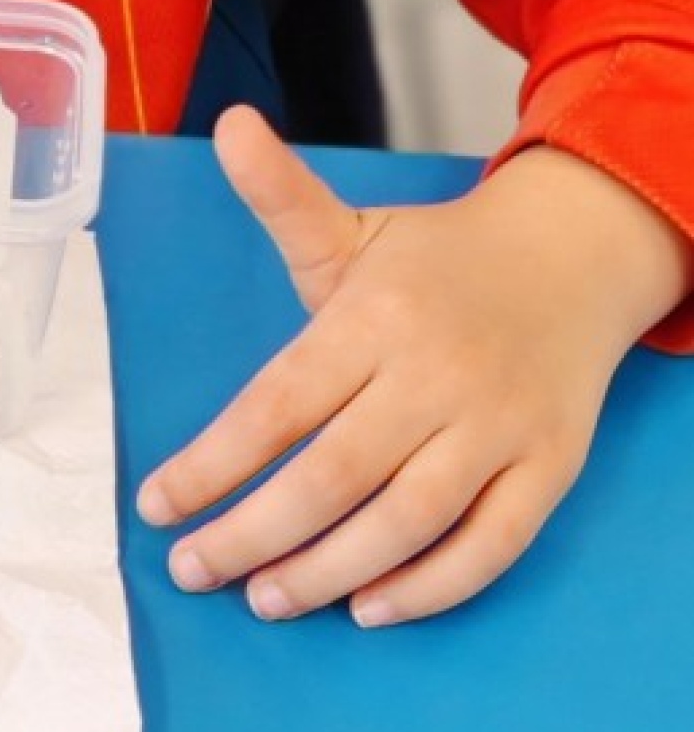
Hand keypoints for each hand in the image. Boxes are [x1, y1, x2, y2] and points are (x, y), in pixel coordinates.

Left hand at [137, 112, 689, 625]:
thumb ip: (282, 197)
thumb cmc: (439, 263)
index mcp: (376, 317)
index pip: (278, 405)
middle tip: (197, 571)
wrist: (574, 260)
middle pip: (334, 475)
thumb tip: (227, 125)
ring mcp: (499, 426)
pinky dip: (431, 587)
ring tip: (269, 599)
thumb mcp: (355, 226)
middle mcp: (437, 374)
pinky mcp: (548, 468)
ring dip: (330, 571)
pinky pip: (491, 545)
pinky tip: (370, 606)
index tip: (158, 507)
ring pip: (408, 520)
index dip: (212, 465)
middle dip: (254, 535)